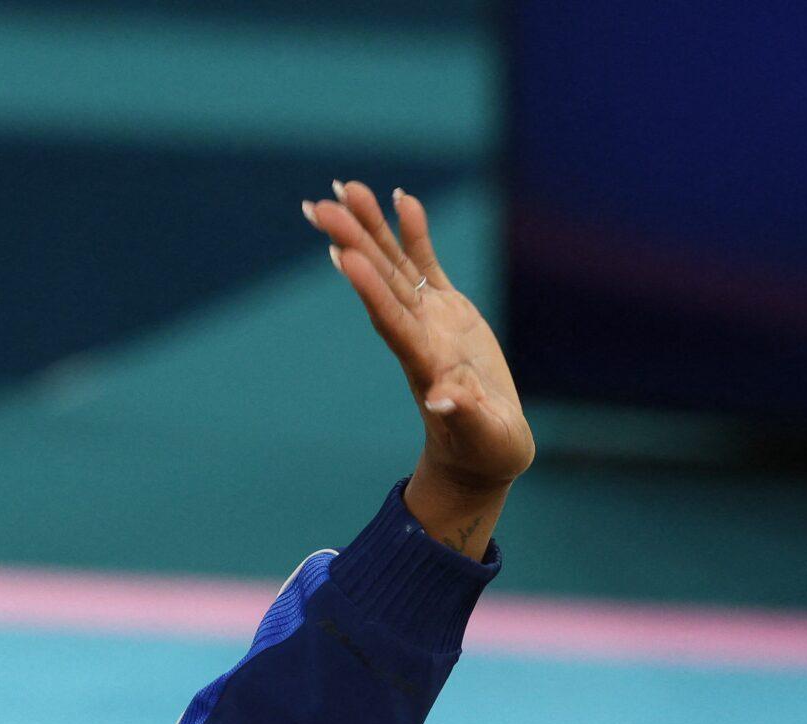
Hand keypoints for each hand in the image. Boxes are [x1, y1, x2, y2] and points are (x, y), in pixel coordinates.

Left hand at [306, 183, 534, 554]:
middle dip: (354, 241)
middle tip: (322, 206)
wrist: (483, 453)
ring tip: (347, 188)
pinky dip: (414, 233)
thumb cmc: (484, 451)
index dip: (369, 286)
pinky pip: (427, 265)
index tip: (344, 254)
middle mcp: (418, 335)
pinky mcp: (449, 313)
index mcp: (424, 363)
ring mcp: (430, 321)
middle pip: (381, 282)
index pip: (390, 319)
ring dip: (372, 227)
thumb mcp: (480, 435)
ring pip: (395, 265)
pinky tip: (401, 199)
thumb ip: (463, 415)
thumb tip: (444, 400)